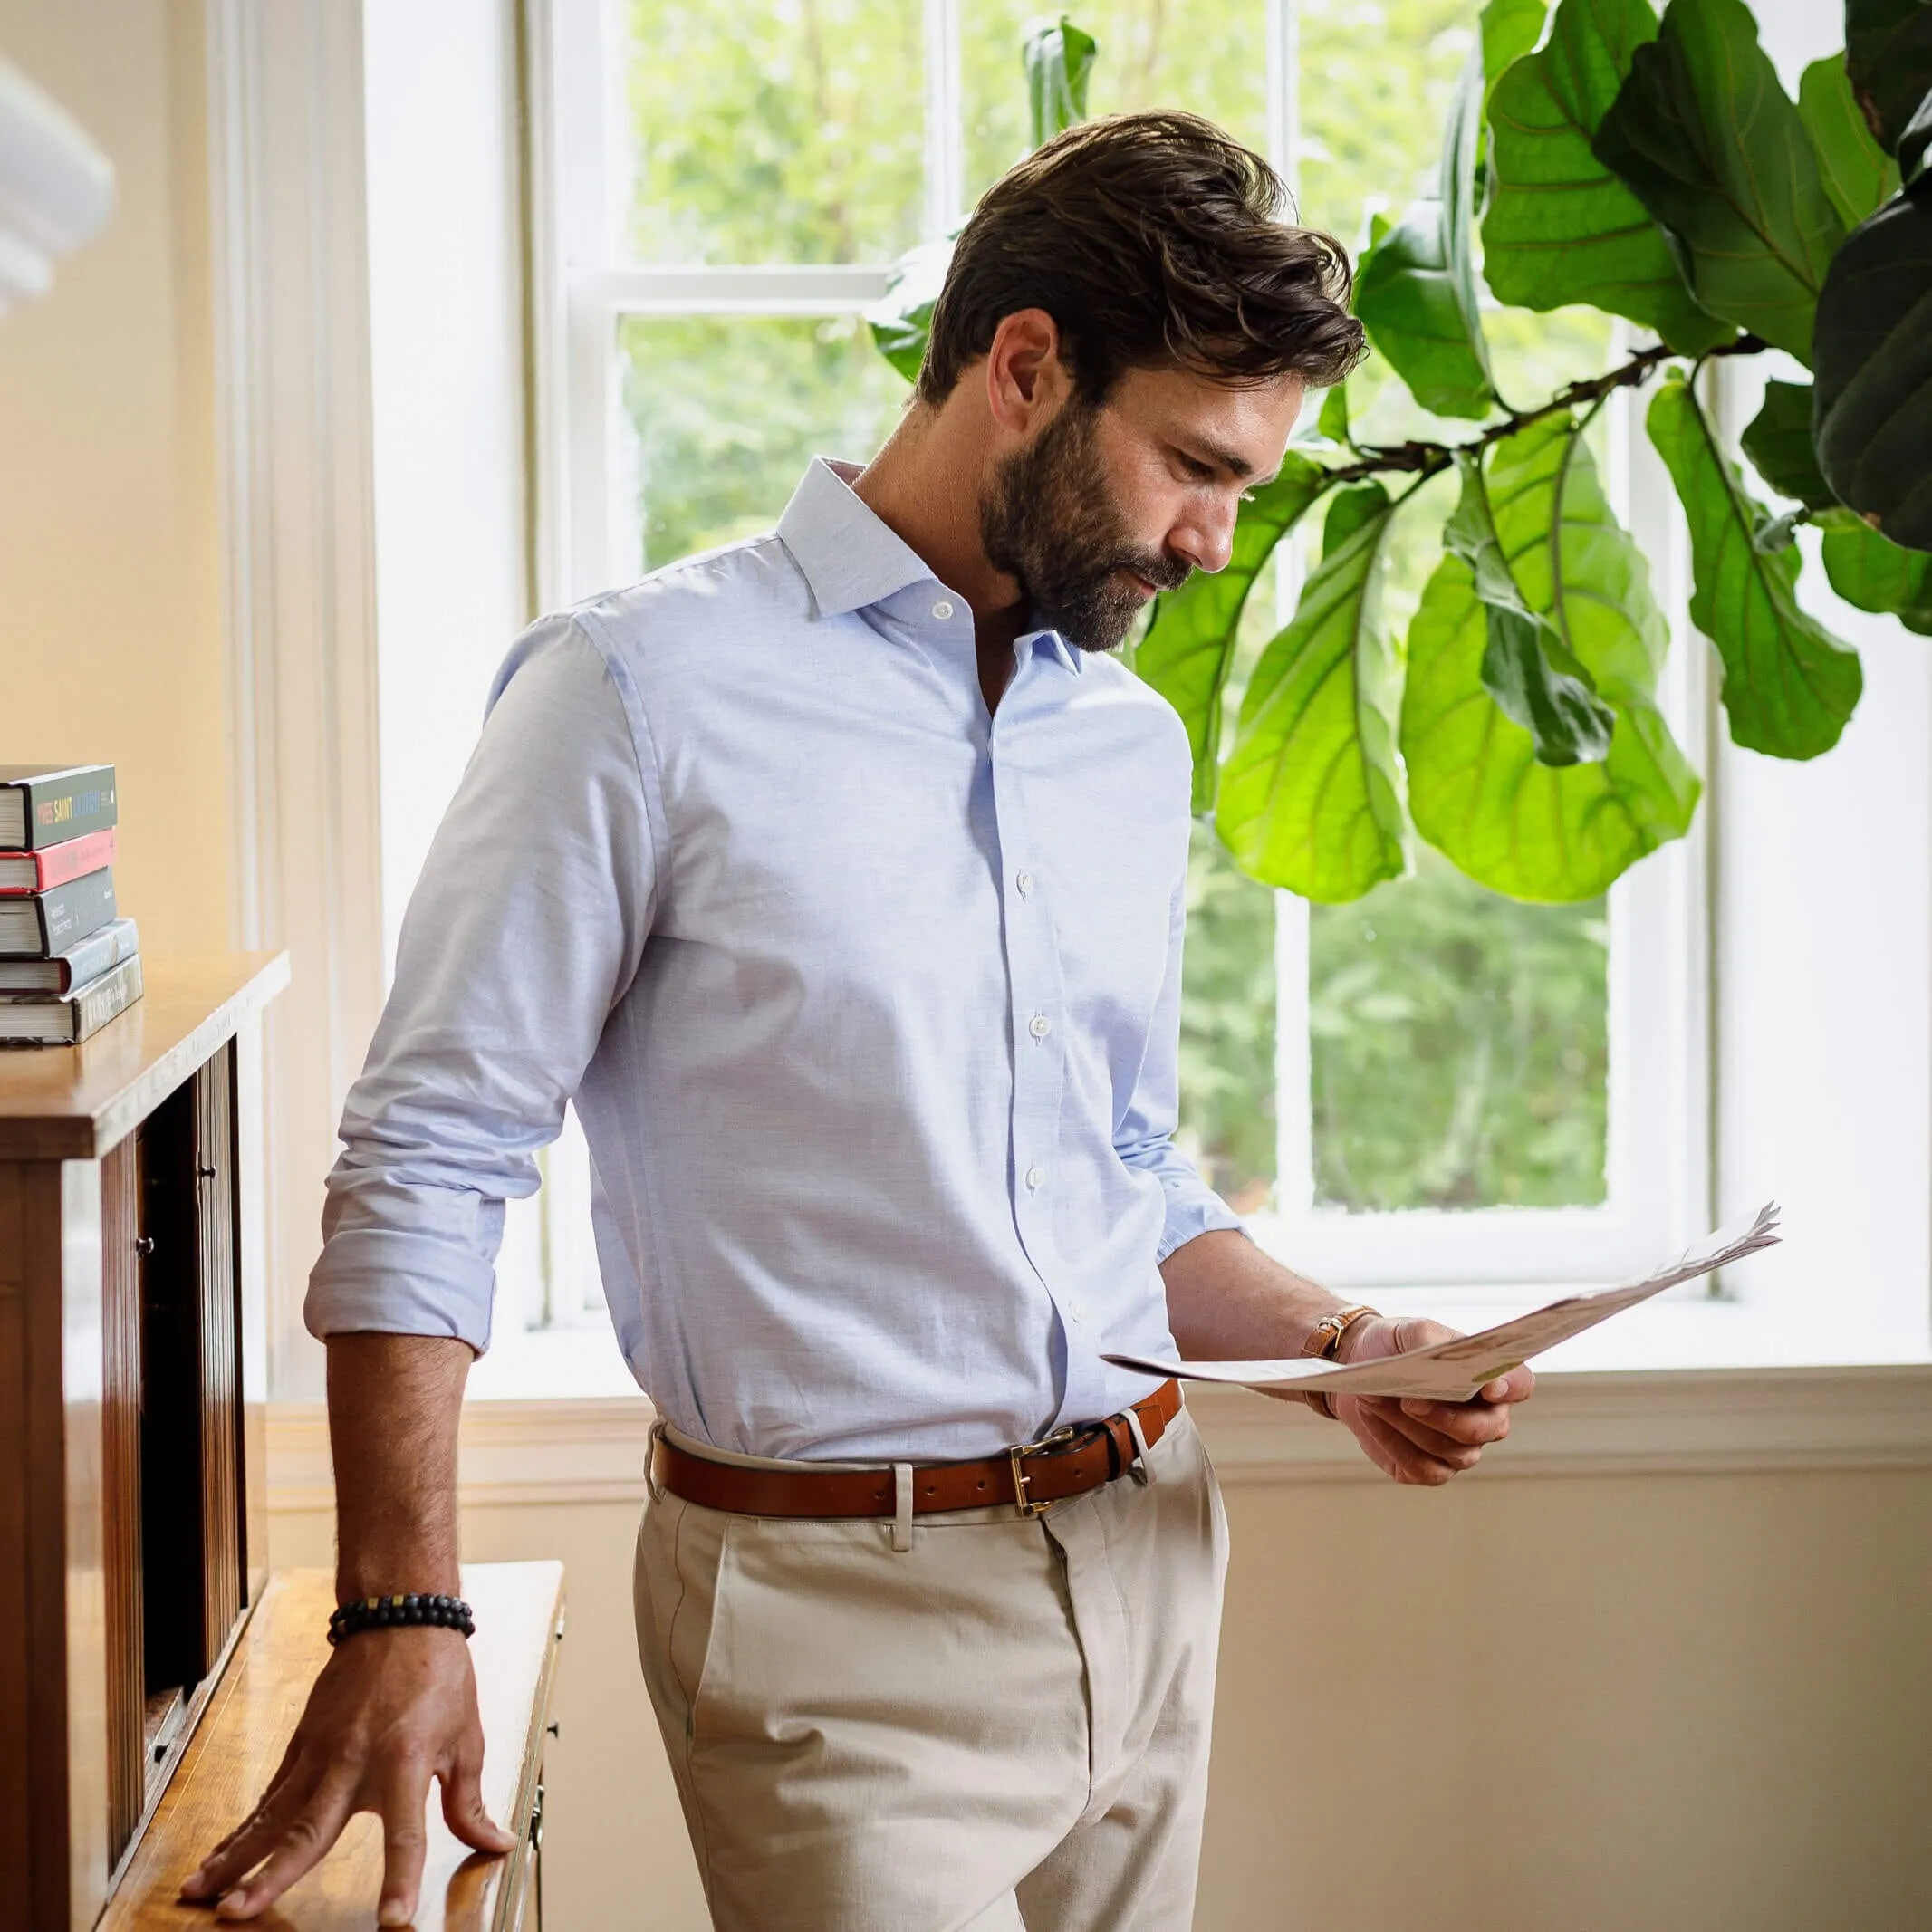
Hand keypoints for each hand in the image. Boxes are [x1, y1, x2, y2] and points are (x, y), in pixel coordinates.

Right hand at [179, 1625, 516, 1922]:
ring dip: (235, 1856)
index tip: (394, 1923)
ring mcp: (322, 1752)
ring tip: (199, 1894)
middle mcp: (356, 1760)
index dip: (401, 1879)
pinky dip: (241, 1829)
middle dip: (272, 1876)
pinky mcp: (303, 1744)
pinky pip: (269, 1795)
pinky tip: (216, 1858)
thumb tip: (495, 1844)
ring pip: (273, 1814)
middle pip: (311, 1828)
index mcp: (407, 1762)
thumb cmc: (438, 1675)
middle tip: (238, 1913)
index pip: (407, 1833)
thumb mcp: (466, 1739)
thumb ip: (469, 1803)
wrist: (401, 1615)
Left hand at [1329, 1314, 1534, 1485]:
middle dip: (1446, 1418)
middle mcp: (1484, 1417)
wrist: (1359, 1367)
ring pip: (1451, 1451)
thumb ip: (1430, 1341)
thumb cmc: (1395, 1346)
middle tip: (1410, 1401)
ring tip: (1372, 1398)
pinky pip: (1423, 1468)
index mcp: (1490, 1377)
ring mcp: (1460, 1447)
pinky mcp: (1430, 1468)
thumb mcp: (1410, 1331)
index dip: (1510, 1388)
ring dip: (1407, 1426)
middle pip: (1486, 1429)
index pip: (1519, 1385)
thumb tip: (1439, 1364)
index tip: (1489, 1386)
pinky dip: (1393, 1443)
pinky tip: (1371, 1417)